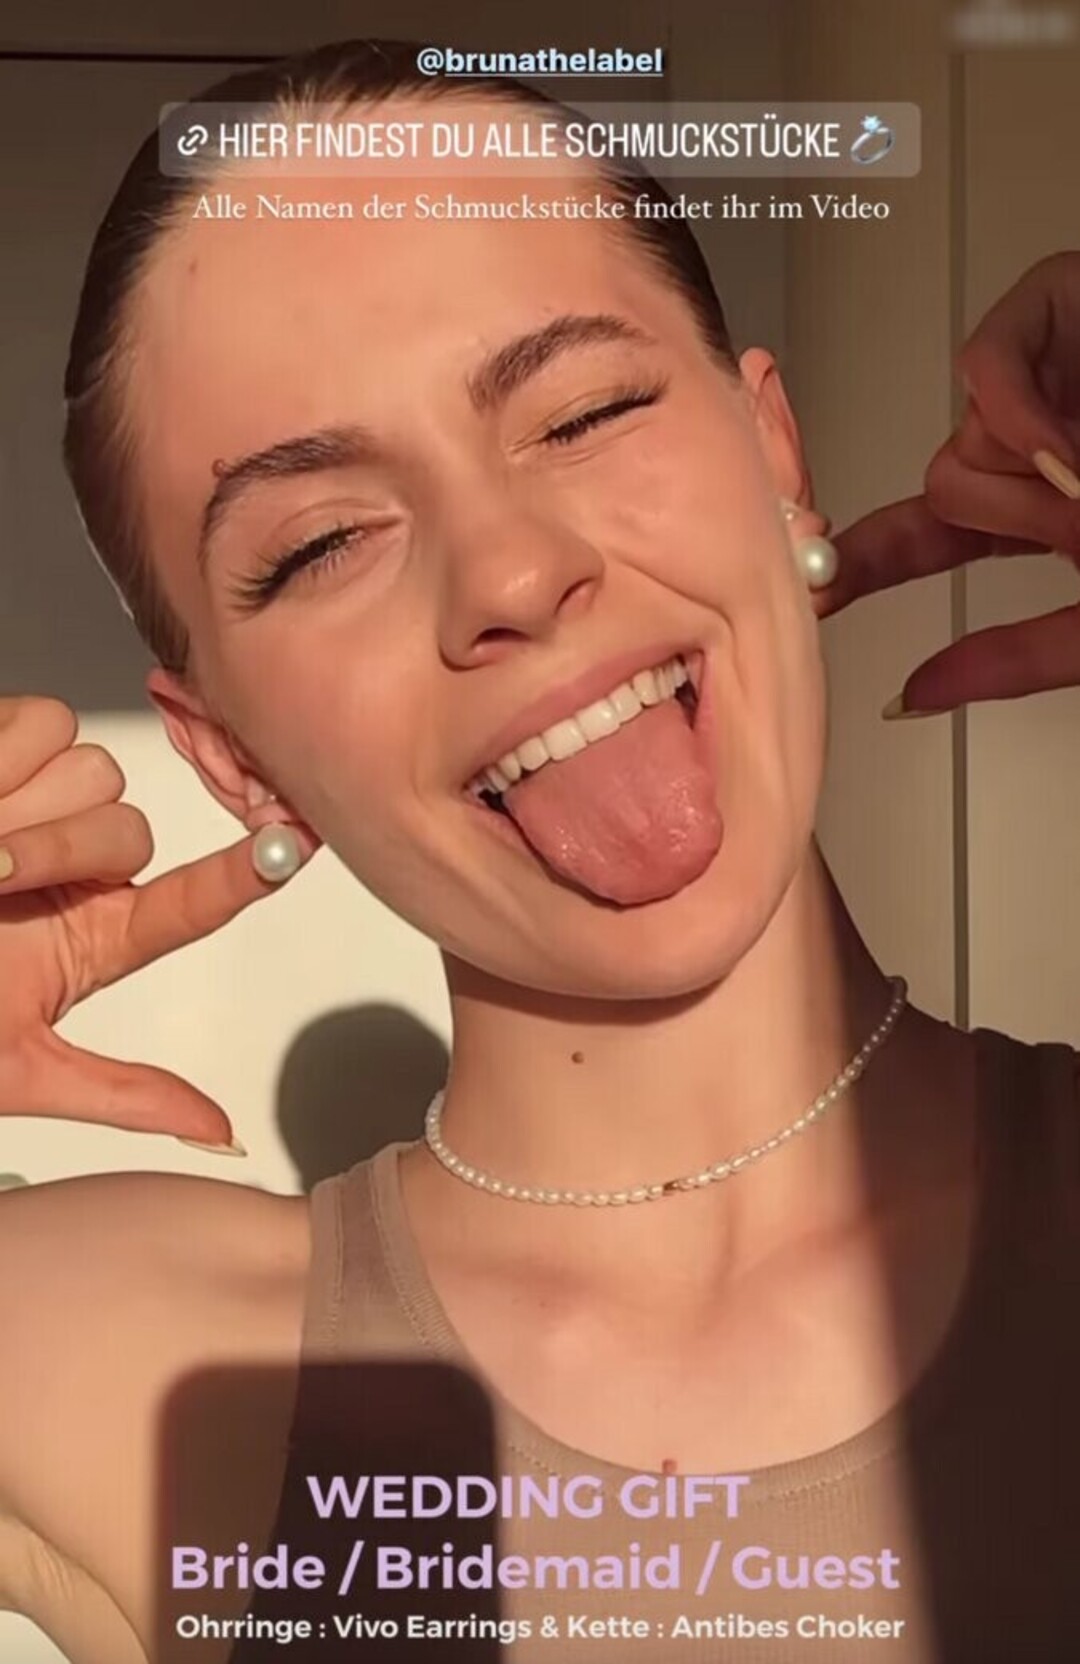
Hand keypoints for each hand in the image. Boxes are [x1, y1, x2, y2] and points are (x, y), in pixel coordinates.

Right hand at [0, 696, 318, 1143]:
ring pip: (90, 773)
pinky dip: (2, 760)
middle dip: (64, 851)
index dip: (242, 875)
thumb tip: (217, 1134)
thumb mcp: (18, 1068)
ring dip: (27, 813)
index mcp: (86, 936)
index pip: (187, 903)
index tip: (295, 849)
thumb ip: (119, 1091)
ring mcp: (33, 804)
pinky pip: (39, 724)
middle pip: (128, 824)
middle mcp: (71, 867)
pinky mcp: (0, 750)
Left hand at [817, 252, 1079, 715]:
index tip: (807, 593)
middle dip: (1004, 521)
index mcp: (1046, 508)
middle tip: (1079, 525)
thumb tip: (912, 695)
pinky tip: (1065, 443)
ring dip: (1028, 478)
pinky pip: (985, 365)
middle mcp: (1039, 440)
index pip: (929, 536)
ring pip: (962, 435)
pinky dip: (1017, 414)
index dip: (862, 561)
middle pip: (945, 484)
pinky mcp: (1064, 303)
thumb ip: (1019, 655)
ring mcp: (1050, 373)